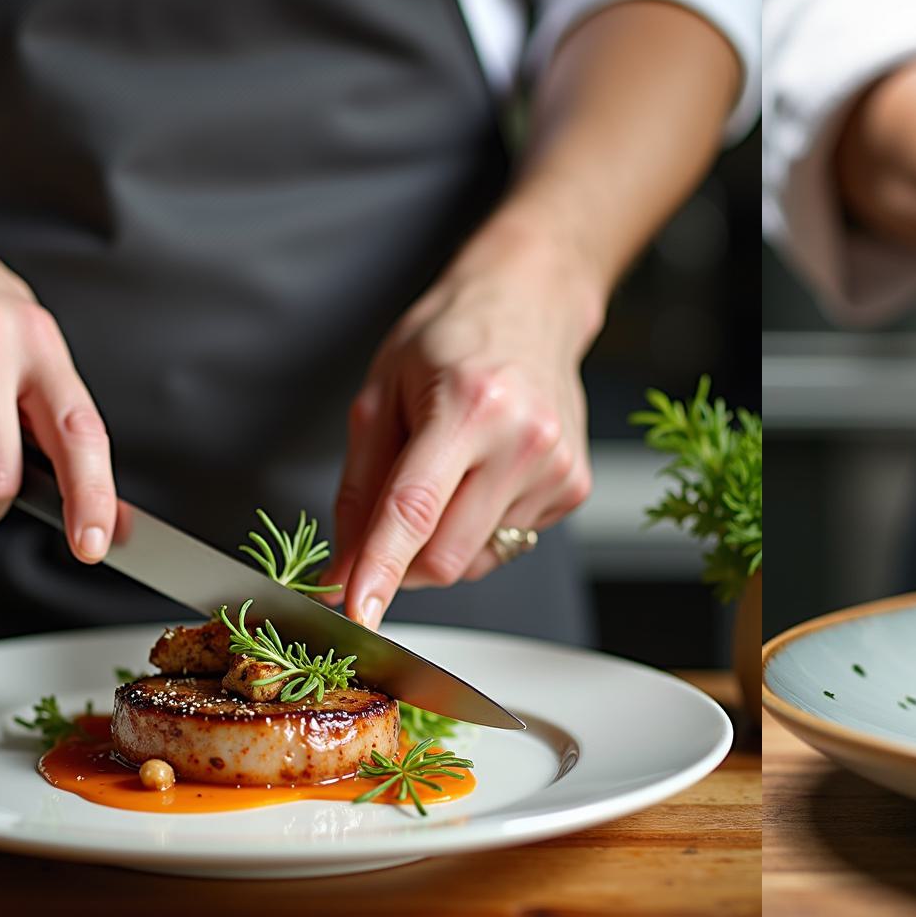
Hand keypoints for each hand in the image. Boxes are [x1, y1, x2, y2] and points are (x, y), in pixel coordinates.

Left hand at [331, 229, 596, 625]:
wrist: (530, 302)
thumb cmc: (451, 336)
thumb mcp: (382, 391)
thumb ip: (359, 485)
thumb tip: (342, 568)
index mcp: (468, 404)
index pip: (414, 509)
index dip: (379, 569)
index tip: (356, 614)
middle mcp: (522, 438)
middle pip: (444, 556)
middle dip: (402, 559)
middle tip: (391, 512)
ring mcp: (556, 465)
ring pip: (473, 560)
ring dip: (443, 539)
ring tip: (452, 468)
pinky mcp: (573, 485)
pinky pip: (506, 545)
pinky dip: (479, 526)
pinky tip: (486, 471)